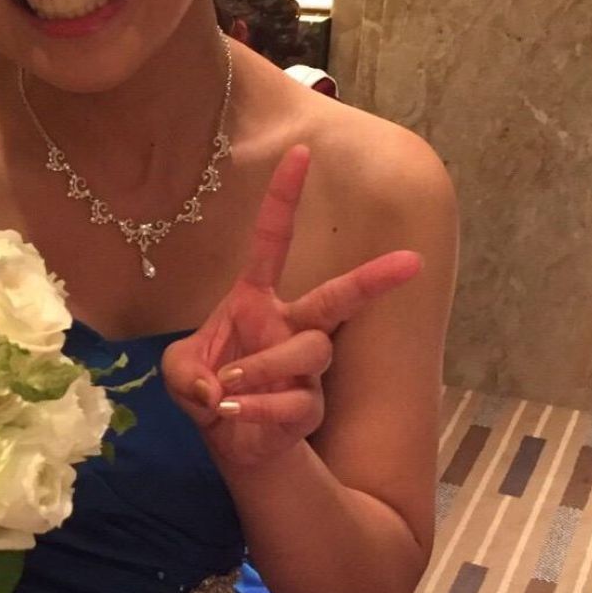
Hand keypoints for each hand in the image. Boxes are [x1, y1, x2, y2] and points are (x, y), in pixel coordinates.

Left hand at [162, 145, 420, 469]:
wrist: (230, 439)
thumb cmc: (209, 389)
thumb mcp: (180, 372)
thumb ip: (185, 372)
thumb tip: (214, 388)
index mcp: (257, 299)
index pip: (273, 240)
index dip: (285, 198)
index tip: (301, 153)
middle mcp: (290, 325)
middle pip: (338, 297)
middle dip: (373, 279)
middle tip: (412, 262)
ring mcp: (305, 367)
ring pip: (308, 351)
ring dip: (263, 368)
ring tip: (227, 388)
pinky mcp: (309, 405)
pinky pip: (295, 403)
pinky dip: (258, 407)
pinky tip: (232, 412)